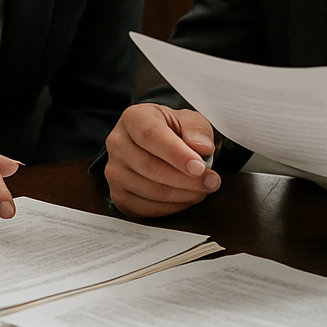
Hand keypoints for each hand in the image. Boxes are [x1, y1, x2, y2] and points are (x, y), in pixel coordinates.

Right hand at [105, 104, 219, 217]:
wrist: (155, 145)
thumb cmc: (172, 131)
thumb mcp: (188, 120)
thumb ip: (197, 129)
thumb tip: (202, 148)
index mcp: (133, 118)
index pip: (150, 135)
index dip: (176, 154)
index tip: (200, 167)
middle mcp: (117, 143)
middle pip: (150, 166)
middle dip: (186, 179)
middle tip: (212, 182)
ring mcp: (114, 171)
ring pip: (150, 190)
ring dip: (183, 194)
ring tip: (202, 189)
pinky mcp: (119, 195)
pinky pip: (147, 208)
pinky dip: (172, 207)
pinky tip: (185, 197)